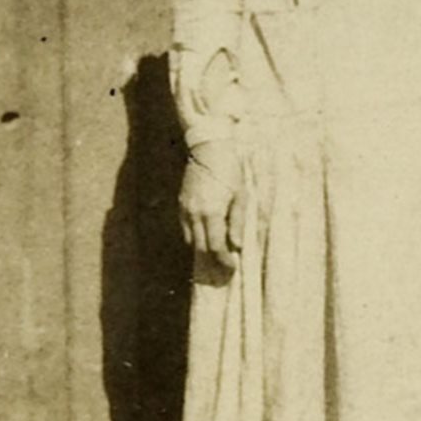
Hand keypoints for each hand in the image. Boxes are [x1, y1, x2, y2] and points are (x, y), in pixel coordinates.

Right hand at [179, 140, 245, 270]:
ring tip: (216, 258)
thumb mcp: (240, 195)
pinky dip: (195, 239)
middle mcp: (194, 214)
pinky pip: (185, 230)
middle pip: (201, 249)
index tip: (232, 269)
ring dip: (203, 252)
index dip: (224, 262)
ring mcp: (184, 210)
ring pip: (190, 242)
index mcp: (212, 212)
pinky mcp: (180, 205)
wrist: (209, 149)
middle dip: (213, 263)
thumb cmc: (230, 171)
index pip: (216, 247)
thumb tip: (237, 247)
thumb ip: (237, 222)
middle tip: (224, 271)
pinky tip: (206, 239)